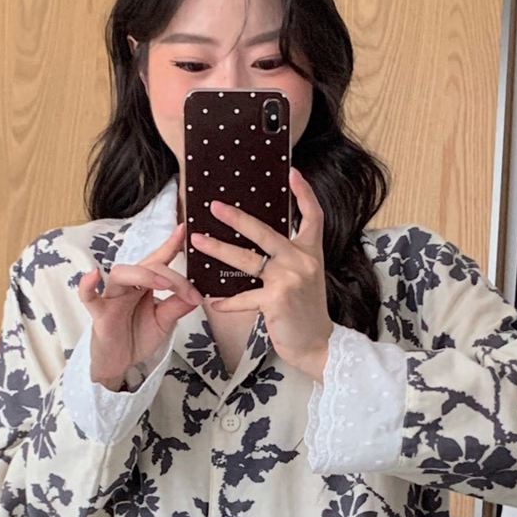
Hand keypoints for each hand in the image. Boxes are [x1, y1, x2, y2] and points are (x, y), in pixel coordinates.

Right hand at [79, 222, 202, 389]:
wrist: (119, 363)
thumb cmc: (137, 336)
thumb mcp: (164, 322)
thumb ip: (177, 307)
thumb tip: (198, 294)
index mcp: (144, 285)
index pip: (158, 260)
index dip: (170, 244)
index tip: (184, 228)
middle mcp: (128, 286)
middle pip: (146, 265)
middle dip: (170, 274)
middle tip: (190, 291)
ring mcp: (111, 297)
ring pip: (122, 273)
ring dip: (144, 275)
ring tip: (164, 284)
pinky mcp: (99, 314)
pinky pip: (88, 297)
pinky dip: (88, 286)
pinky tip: (93, 275)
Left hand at [189, 167, 333, 381]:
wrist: (317, 344)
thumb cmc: (306, 312)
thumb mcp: (305, 279)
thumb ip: (288, 259)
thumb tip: (261, 244)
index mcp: (310, 253)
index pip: (312, 216)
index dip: (303, 193)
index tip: (293, 173)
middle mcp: (302, 261)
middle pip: (265, 232)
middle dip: (237, 218)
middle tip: (215, 207)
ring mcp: (290, 279)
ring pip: (247, 259)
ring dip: (219, 249)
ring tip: (199, 241)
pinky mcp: (277, 300)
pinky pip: (244, 297)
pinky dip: (227, 302)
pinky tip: (214, 303)